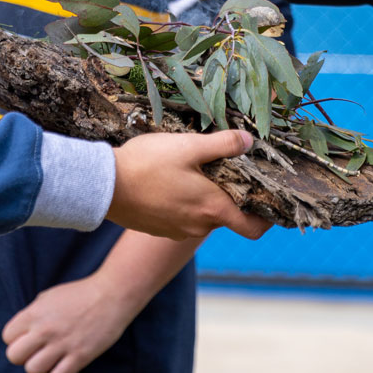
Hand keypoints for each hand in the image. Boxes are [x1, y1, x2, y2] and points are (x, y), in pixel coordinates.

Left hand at [3, 272, 138, 372]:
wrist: (112, 294)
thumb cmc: (80, 294)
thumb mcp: (50, 296)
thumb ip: (33, 313)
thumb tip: (23, 332)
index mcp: (35, 312)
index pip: (7, 337)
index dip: (16, 340)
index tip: (28, 340)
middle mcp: (45, 329)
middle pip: (14, 357)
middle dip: (23, 357)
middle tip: (36, 353)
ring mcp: (62, 344)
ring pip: (33, 371)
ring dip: (39, 369)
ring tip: (49, 362)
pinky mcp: (79, 356)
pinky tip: (60, 371)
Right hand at [108, 129, 269, 240]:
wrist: (102, 186)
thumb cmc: (147, 164)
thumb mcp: (189, 146)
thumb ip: (223, 144)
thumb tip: (250, 142)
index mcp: (212, 209)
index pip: (253, 228)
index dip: (267, 217)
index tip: (270, 201)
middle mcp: (198, 226)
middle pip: (228, 217)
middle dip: (232, 196)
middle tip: (230, 170)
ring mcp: (177, 230)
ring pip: (204, 216)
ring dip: (207, 198)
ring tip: (197, 171)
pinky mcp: (159, 228)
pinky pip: (183, 217)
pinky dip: (186, 203)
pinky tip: (172, 181)